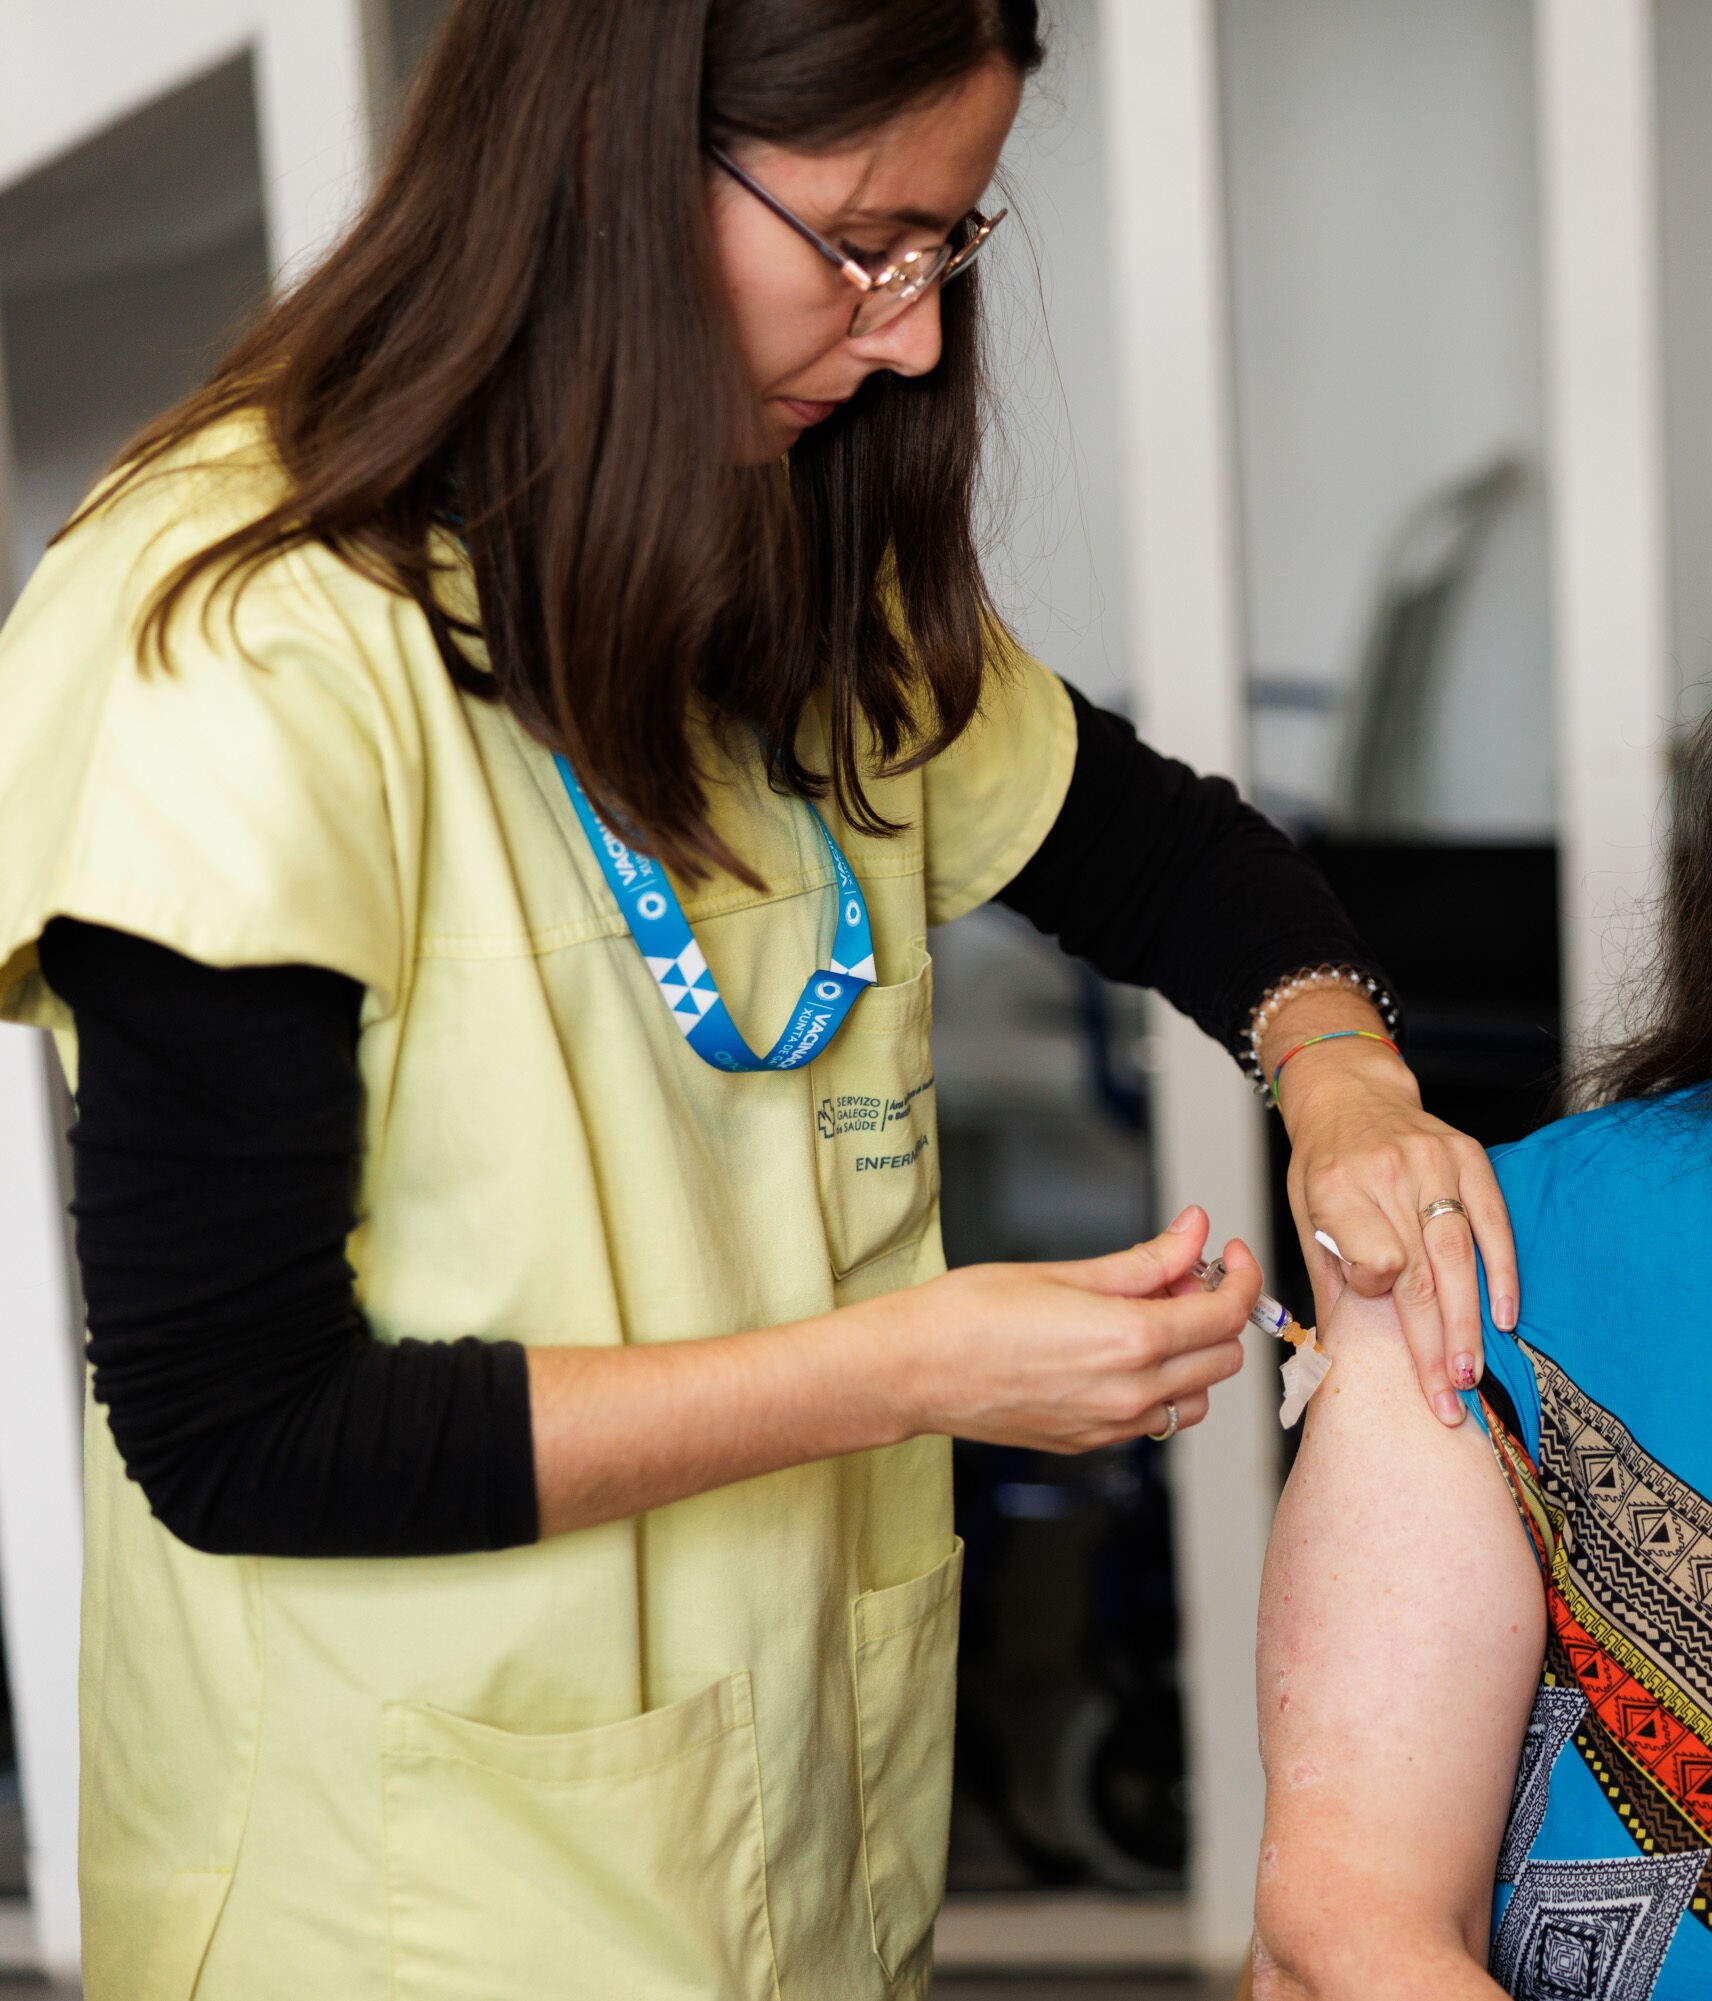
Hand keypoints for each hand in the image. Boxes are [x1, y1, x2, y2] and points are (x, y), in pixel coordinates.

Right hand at [880, 1207, 1255, 1452]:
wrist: (913, 1370)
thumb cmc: (969, 1314)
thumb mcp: (1065, 1271)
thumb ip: (1144, 1258)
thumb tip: (1193, 1231)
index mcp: (1131, 1340)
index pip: (1225, 1312)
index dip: (1241, 1275)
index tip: (1228, 1252)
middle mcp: (1132, 1392)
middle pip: (1222, 1357)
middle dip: (1213, 1311)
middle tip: (1176, 1276)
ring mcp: (1112, 1425)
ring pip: (1196, 1395)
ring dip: (1190, 1355)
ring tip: (1145, 1316)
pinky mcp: (1090, 1443)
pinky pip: (1155, 1419)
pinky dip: (1159, 1386)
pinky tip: (1117, 1352)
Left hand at [1278, 1036, 1517, 1427]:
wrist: (1348, 1094)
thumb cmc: (1324, 1164)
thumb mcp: (1305, 1214)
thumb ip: (1329, 1275)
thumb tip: (1340, 1348)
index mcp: (1338, 1189)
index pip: (1375, 1259)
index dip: (1380, 1292)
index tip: (1378, 1302)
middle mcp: (1388, 1174)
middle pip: (1421, 1272)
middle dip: (1435, 1345)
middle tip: (1446, 1400)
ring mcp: (1433, 1162)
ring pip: (1459, 1255)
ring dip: (1469, 1322)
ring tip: (1470, 1373)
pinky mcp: (1469, 1155)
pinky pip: (1493, 1221)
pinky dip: (1503, 1271)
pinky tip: (1506, 1316)